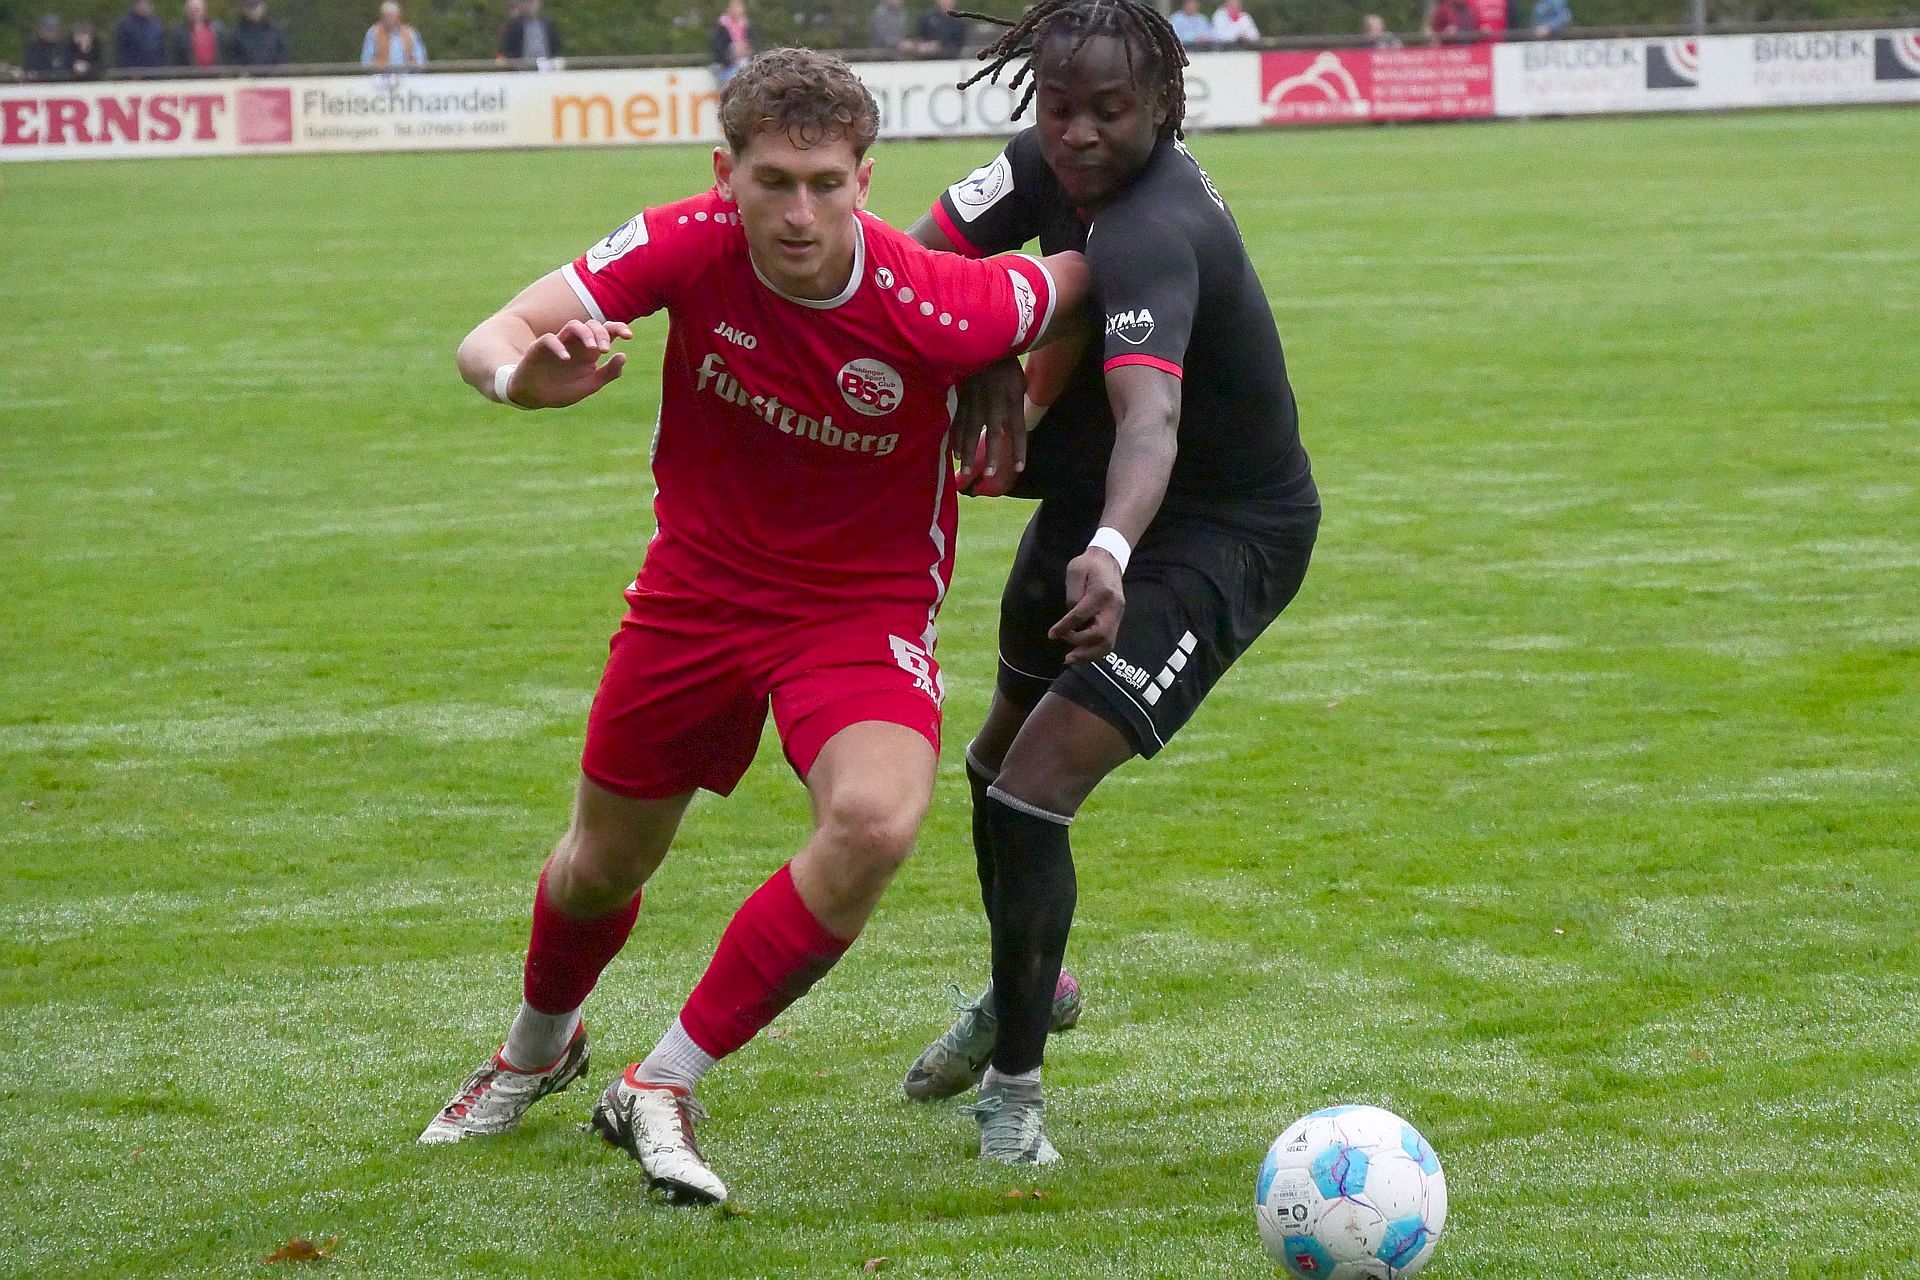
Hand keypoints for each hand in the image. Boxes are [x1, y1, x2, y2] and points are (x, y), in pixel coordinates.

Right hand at [506, 318, 631, 407]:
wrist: (534, 397)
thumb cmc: (562, 389)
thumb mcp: (590, 385)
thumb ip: (608, 373)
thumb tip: (624, 355)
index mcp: (589, 351)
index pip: (606, 332)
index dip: (618, 328)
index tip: (629, 336)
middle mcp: (575, 344)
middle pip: (591, 325)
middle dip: (601, 334)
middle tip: (604, 350)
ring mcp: (558, 344)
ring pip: (573, 325)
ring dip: (585, 334)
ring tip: (592, 349)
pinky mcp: (539, 348)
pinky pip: (549, 339)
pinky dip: (559, 346)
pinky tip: (566, 358)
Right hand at [950, 355, 1026, 496]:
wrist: (983, 341)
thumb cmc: (1005, 363)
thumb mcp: (1019, 381)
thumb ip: (1017, 402)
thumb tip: (1016, 420)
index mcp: (1011, 400)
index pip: (1018, 430)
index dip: (1019, 450)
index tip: (1019, 468)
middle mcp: (994, 405)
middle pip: (994, 434)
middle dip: (992, 455)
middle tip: (990, 474)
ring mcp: (975, 403)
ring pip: (972, 431)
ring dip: (969, 452)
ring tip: (966, 470)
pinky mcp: (961, 399)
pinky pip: (957, 422)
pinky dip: (956, 438)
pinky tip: (955, 452)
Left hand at [1049, 548, 1124, 663]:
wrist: (1109, 560)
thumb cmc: (1088, 565)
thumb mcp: (1075, 571)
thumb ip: (1072, 595)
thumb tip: (1071, 619)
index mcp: (1101, 593)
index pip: (1081, 615)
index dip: (1065, 627)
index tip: (1052, 634)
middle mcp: (1113, 607)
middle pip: (1101, 635)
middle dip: (1081, 647)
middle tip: (1066, 654)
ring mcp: (1118, 615)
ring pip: (1108, 643)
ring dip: (1090, 655)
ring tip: (1072, 659)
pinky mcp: (1117, 620)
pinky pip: (1109, 641)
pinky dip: (1095, 651)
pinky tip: (1082, 654)